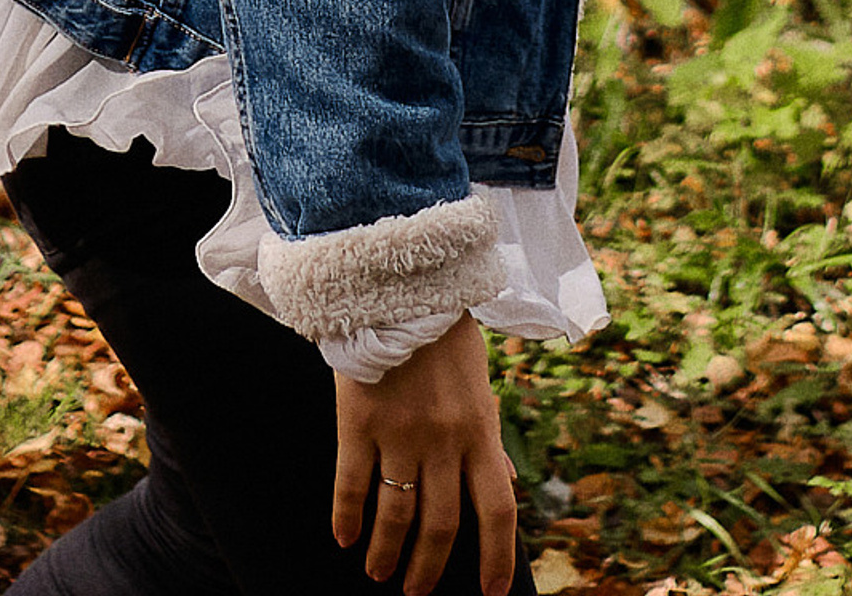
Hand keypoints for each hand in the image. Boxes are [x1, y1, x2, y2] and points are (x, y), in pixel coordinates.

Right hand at [332, 315, 514, 595]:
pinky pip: (353, 485)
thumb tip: (506, 483)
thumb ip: (487, 435)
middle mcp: (444, 440)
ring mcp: (400, 434)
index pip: (499, 509)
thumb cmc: (445, 335)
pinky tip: (345, 537)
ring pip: (396, 516)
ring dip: (387, 552)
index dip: (498, 557)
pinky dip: (348, 518)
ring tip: (379, 572)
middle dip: (429, 568)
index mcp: (480, 429)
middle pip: (441, 526)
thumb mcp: (480, 383)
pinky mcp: (359, 423)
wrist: (402, 287)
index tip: (491, 592)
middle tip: (417, 590)